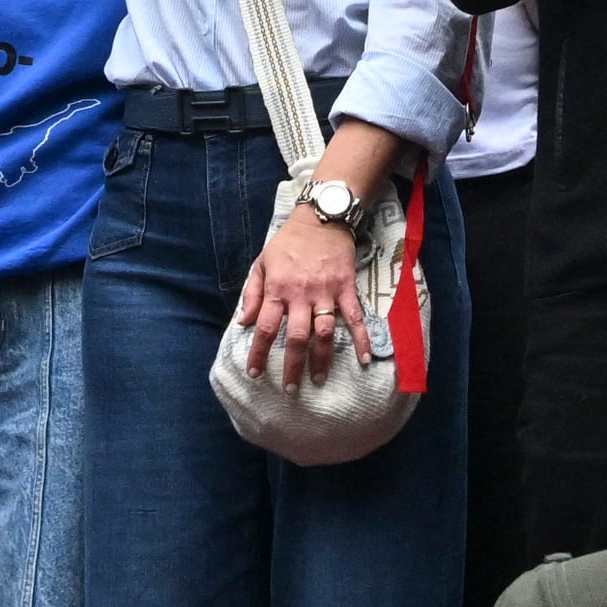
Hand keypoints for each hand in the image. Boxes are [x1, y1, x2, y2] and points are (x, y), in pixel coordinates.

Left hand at [238, 208, 370, 386]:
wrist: (321, 218)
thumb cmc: (288, 242)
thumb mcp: (261, 263)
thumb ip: (252, 294)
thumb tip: (243, 323)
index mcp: (277, 289)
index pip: (264, 328)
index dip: (259, 353)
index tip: (256, 374)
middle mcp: (300, 295)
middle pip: (295, 337)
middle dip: (292, 365)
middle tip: (290, 388)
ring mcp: (326, 293)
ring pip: (323, 332)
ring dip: (322, 358)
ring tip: (319, 379)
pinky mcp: (346, 288)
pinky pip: (354, 318)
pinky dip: (360, 339)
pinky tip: (364, 358)